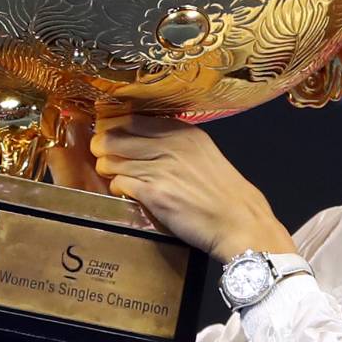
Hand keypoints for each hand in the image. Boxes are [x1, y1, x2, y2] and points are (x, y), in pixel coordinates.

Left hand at [49, 113, 295, 262]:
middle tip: (102, 155)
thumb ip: (176, 144)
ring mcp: (161, 168)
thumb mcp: (204, 154)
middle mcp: (171, 144)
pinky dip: (117, 188)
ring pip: (113, 161)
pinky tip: (124, 192)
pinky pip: (119, 184)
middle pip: (116, 138)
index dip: (114, 127)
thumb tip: (145, 142)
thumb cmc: (224, 191)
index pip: (133, 120)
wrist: (239, 221)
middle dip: (103, 147)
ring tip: (113, 175)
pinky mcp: (154, 194)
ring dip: (108, 169)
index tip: (108, 134)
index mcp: (184, 131)